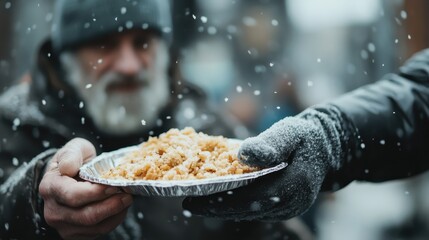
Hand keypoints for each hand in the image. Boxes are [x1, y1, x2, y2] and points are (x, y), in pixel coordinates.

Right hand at [39, 138, 132, 239]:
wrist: (71, 176)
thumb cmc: (75, 161)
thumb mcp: (74, 148)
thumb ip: (71, 154)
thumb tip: (68, 167)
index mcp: (50, 187)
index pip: (73, 196)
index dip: (96, 193)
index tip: (113, 185)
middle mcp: (53, 210)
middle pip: (86, 216)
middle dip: (111, 205)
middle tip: (127, 195)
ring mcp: (63, 225)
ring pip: (95, 227)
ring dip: (115, 213)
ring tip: (126, 199)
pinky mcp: (75, 234)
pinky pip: (98, 232)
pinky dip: (114, 220)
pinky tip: (119, 208)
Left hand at [183, 108, 347, 220]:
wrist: (325, 148)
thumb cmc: (305, 137)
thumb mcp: (291, 132)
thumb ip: (270, 143)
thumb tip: (242, 155)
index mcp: (294, 185)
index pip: (251, 198)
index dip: (221, 201)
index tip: (194, 200)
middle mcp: (291, 203)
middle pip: (247, 210)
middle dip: (216, 208)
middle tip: (188, 203)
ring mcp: (288, 208)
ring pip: (249, 213)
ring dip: (223, 209)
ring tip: (196, 201)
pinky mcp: (283, 208)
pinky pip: (255, 210)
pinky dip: (234, 205)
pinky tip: (217, 198)